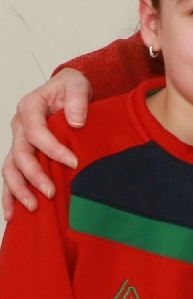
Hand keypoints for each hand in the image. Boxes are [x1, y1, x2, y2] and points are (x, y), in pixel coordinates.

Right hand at [2, 69, 91, 218]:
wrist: (66, 88)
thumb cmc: (70, 88)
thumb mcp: (77, 85)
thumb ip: (77, 101)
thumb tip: (76, 122)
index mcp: (30, 107)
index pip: (36, 133)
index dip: (53, 150)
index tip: (72, 163)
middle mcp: (19, 125)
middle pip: (20, 154)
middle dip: (35, 175)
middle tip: (52, 191)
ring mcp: (17, 139)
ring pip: (10, 168)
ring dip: (19, 190)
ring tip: (33, 206)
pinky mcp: (21, 151)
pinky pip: (11, 174)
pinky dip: (10, 194)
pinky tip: (13, 213)